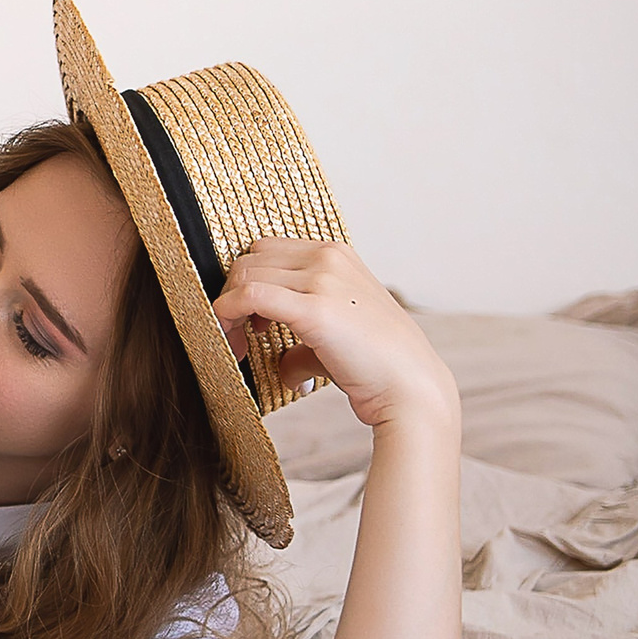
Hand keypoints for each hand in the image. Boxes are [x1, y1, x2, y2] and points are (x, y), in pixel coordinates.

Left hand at [213, 239, 458, 437]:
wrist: (410, 388)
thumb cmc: (378, 366)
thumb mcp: (337, 335)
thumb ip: (304, 340)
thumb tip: (282, 365)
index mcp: (336, 255)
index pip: (267, 251)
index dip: (248, 282)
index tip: (249, 320)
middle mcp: (328, 258)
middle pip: (250, 259)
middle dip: (233, 295)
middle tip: (238, 336)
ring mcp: (323, 279)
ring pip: (244, 275)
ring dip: (228, 310)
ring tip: (239, 347)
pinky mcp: (314, 309)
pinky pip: (250, 296)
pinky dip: (227, 316)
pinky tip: (235, 345)